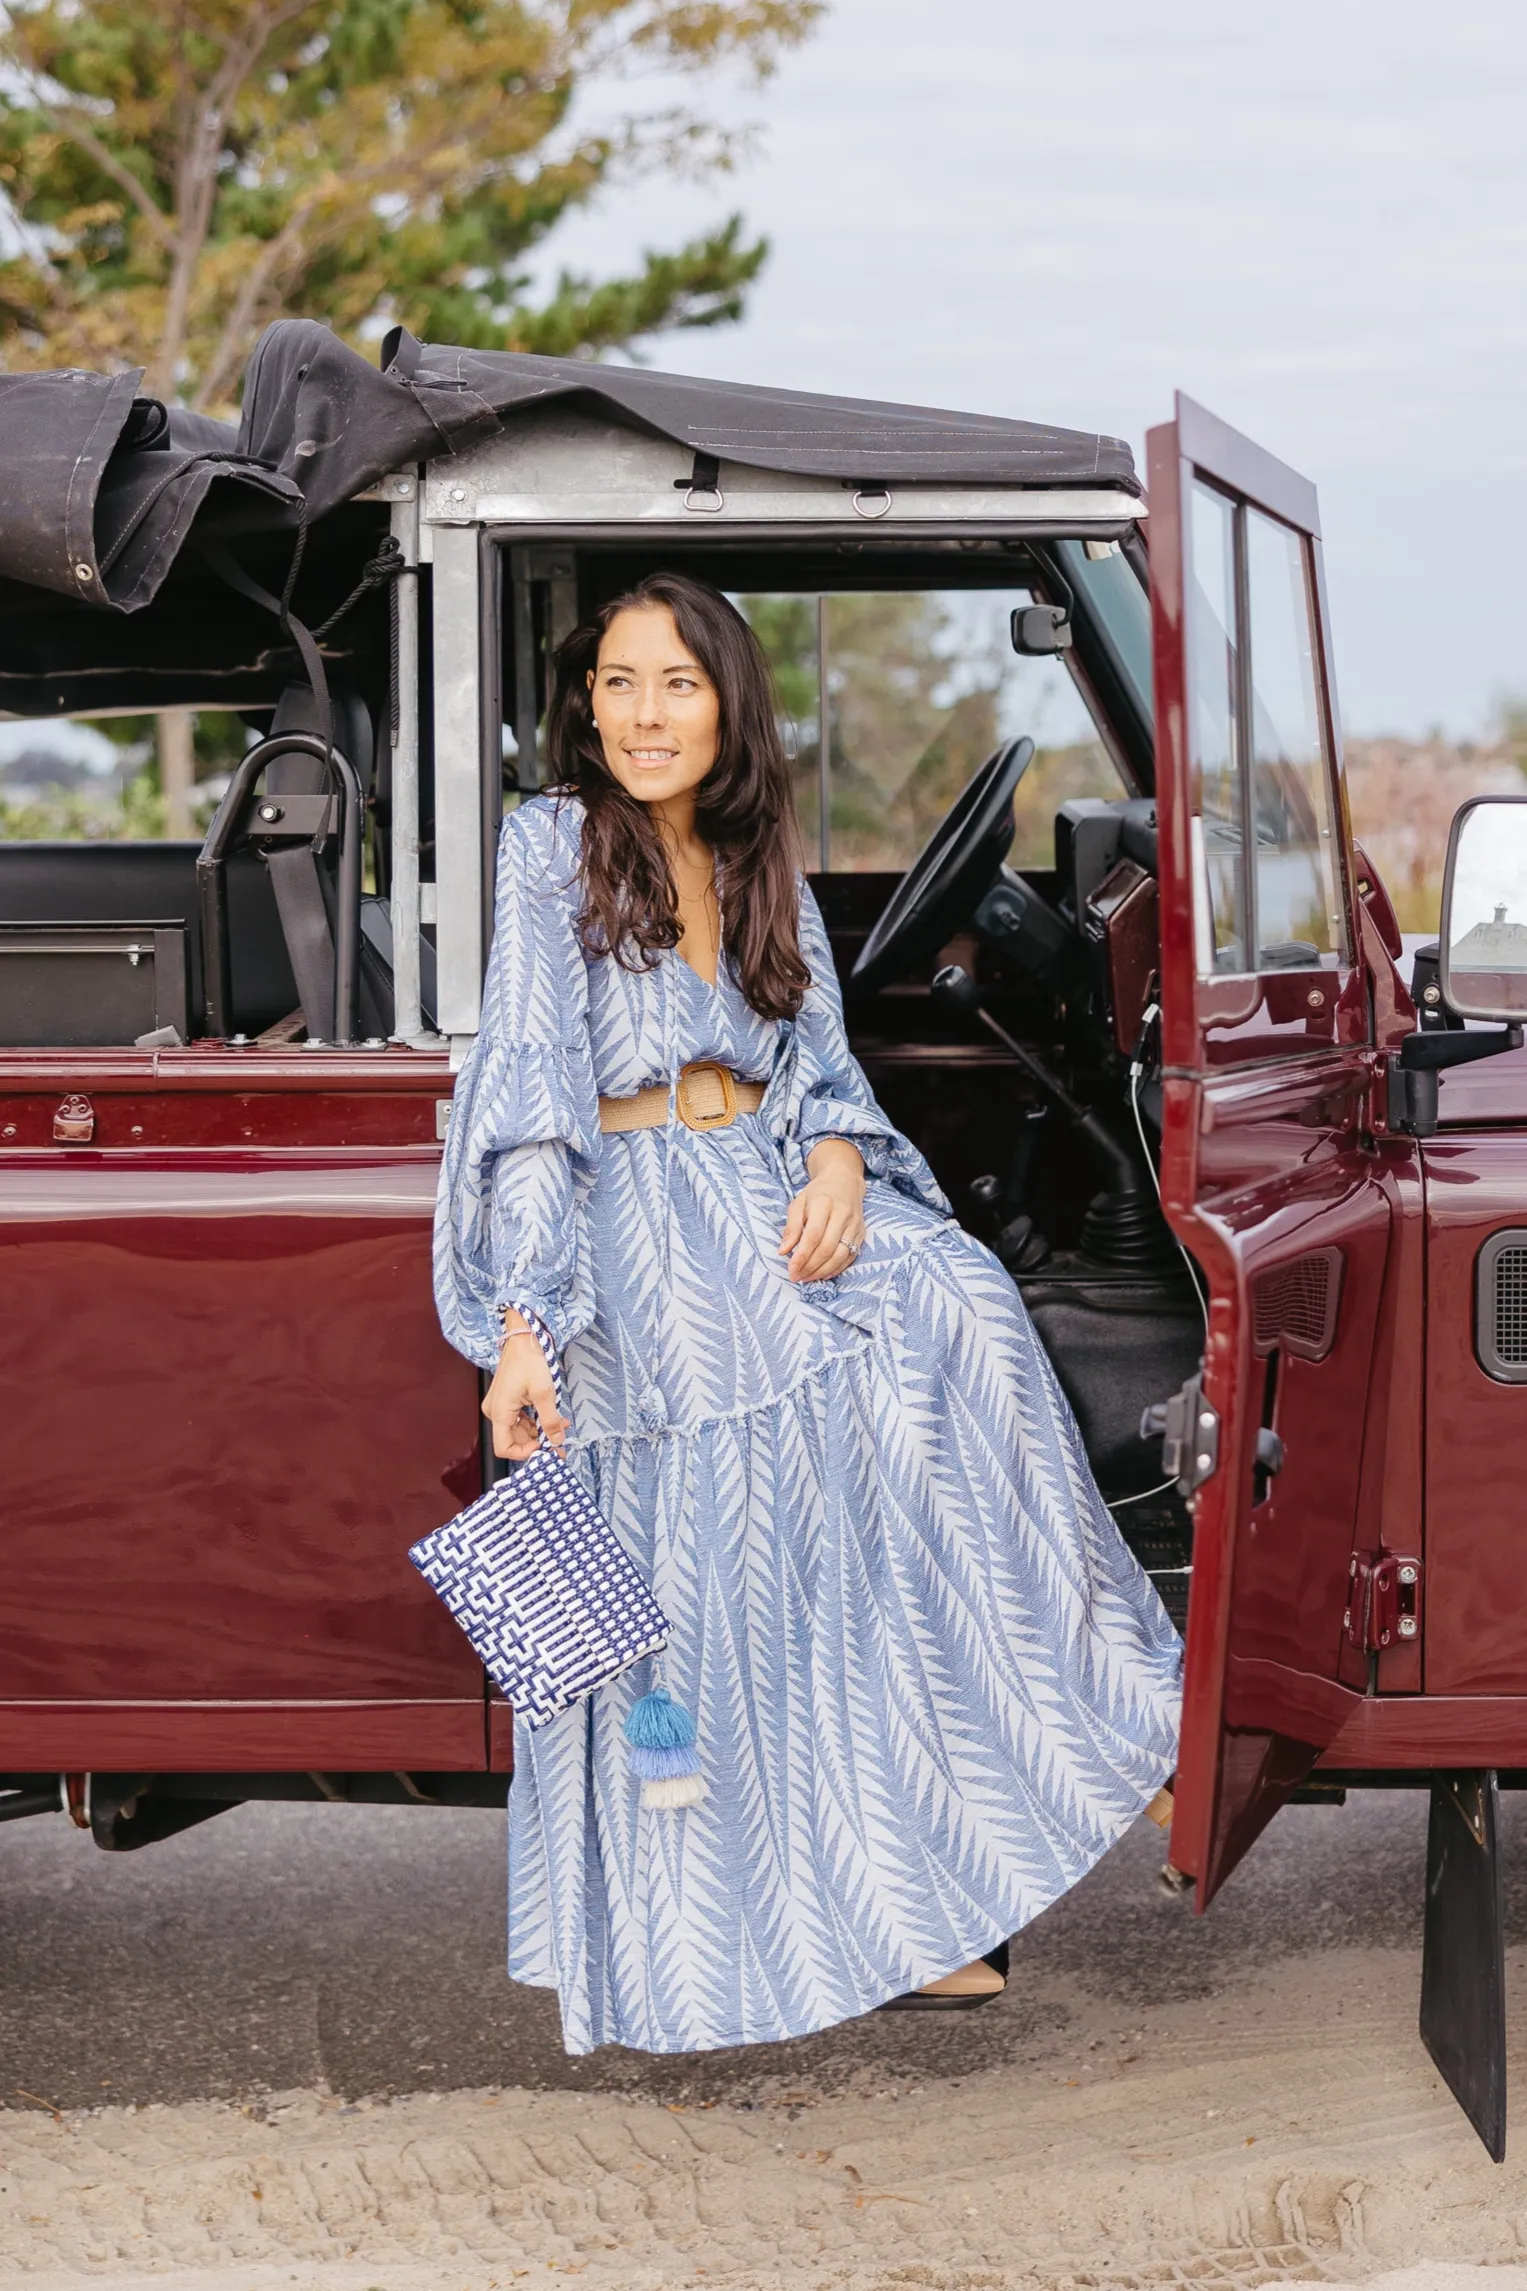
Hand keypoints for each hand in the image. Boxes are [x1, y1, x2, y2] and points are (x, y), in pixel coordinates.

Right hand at [481, 1314, 567, 1460]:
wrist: (523, 1337)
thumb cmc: (529, 1360)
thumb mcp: (544, 1392)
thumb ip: (550, 1420)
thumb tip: (557, 1442)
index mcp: (499, 1412)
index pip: (504, 1448)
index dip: (524, 1452)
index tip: (544, 1445)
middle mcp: (495, 1411)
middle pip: (514, 1440)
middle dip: (538, 1442)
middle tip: (560, 1441)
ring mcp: (499, 1406)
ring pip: (519, 1430)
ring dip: (540, 1431)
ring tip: (561, 1425)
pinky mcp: (506, 1401)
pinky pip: (519, 1419)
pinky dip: (536, 1421)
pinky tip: (553, 1417)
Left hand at [778, 1140, 866, 1281]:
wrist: (844, 1182)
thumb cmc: (817, 1194)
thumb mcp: (799, 1203)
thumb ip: (791, 1227)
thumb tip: (783, 1251)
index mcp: (824, 1203)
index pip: (813, 1235)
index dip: (802, 1255)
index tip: (791, 1269)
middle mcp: (843, 1214)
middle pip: (827, 1248)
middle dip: (810, 1267)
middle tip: (797, 1277)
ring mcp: (855, 1225)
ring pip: (840, 1255)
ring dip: (823, 1271)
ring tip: (808, 1277)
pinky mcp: (862, 1233)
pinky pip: (850, 1256)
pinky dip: (837, 1269)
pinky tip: (823, 1274)